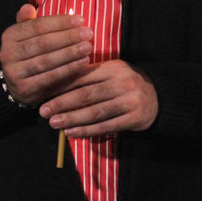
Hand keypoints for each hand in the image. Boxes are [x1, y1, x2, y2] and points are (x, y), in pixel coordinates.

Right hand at [0, 4, 92, 105]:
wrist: (17, 85)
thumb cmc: (29, 54)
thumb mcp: (27, 36)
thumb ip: (30, 22)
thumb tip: (28, 6)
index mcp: (10, 36)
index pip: (37, 26)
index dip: (60, 22)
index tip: (81, 19)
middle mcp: (8, 54)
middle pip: (43, 43)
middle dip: (68, 37)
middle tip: (88, 33)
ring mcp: (14, 73)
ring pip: (46, 60)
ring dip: (70, 53)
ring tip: (88, 47)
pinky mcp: (24, 89)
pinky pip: (50, 77)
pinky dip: (68, 69)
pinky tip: (83, 62)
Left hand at [38, 59, 157, 136]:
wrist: (158, 97)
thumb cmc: (126, 83)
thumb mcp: (112, 72)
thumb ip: (90, 75)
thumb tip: (57, 84)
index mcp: (114, 68)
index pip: (83, 76)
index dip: (62, 85)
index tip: (44, 92)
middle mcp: (122, 83)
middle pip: (87, 95)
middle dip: (62, 103)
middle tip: (43, 111)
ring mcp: (129, 101)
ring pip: (95, 112)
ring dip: (72, 118)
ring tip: (54, 123)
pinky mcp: (133, 118)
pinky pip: (106, 126)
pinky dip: (87, 131)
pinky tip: (71, 132)